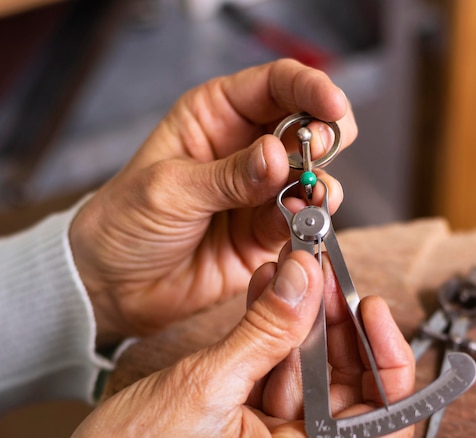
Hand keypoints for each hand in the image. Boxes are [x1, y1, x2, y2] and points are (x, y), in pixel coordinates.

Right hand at [36, 250, 413, 437]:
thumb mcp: (205, 383)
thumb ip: (266, 329)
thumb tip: (306, 279)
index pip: (383, 420)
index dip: (387, 359)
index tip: (369, 310)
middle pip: (348, 394)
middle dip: (335, 331)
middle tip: (317, 279)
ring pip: (312, 385)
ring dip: (301, 331)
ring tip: (287, 278)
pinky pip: (280, 389)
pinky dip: (275, 347)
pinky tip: (268, 304)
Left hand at [69, 59, 356, 344]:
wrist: (115, 285)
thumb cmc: (125, 222)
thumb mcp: (169, 189)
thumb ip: (228, 176)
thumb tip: (278, 157)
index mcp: (214, 117)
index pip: (274, 86)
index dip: (309, 89)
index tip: (332, 107)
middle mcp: (244, 151)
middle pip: (306, 128)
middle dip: (324, 137)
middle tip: (321, 154)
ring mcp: (258, 195)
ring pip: (312, 178)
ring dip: (320, 187)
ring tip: (309, 200)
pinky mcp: (265, 236)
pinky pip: (300, 223)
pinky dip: (309, 224)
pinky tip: (301, 226)